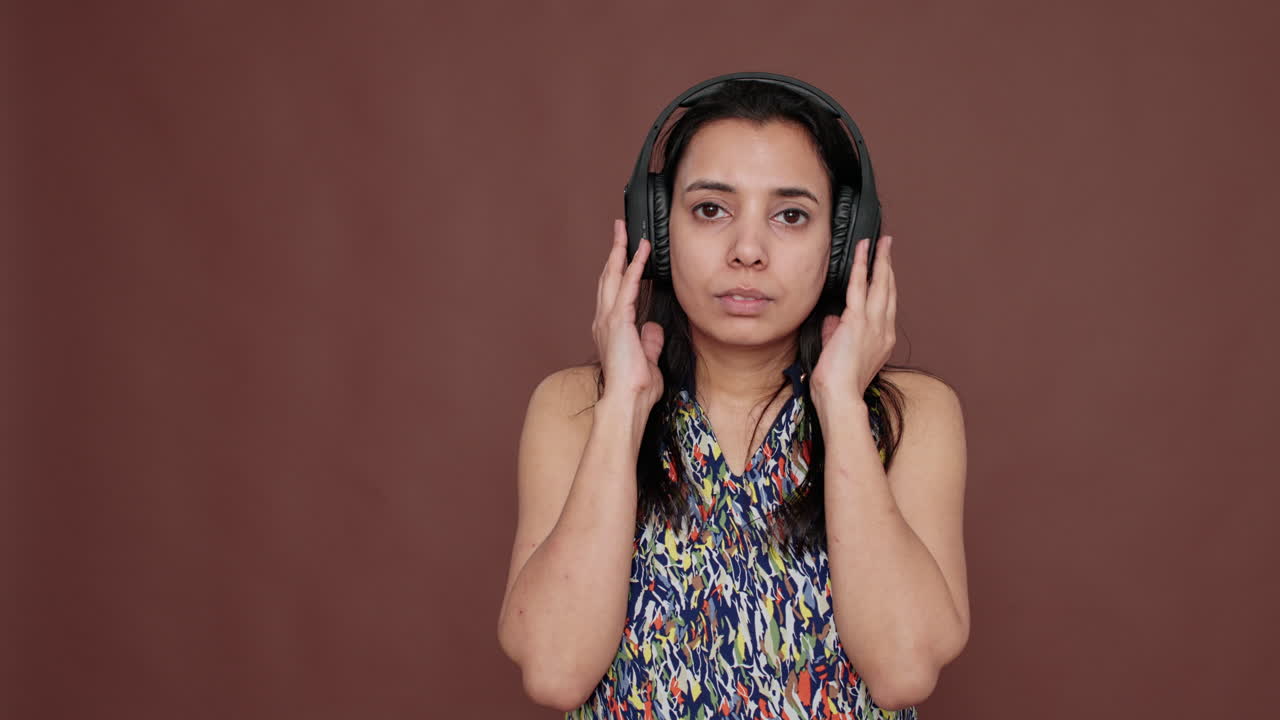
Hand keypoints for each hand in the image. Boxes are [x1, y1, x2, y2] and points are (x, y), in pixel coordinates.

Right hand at [593, 219, 664, 408]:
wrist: (626, 402)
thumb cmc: (635, 390)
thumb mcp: (647, 360)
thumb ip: (649, 342)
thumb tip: (652, 328)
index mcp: (609, 330)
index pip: (614, 293)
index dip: (619, 270)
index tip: (624, 253)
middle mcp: (604, 321)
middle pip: (608, 278)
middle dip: (614, 252)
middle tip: (619, 230)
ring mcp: (608, 320)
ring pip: (613, 276)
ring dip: (620, 251)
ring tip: (625, 231)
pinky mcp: (618, 321)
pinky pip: (627, 286)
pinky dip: (634, 267)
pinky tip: (640, 252)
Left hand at [809, 235, 895, 418]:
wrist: (839, 397)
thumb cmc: (837, 383)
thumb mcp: (838, 353)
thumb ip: (836, 333)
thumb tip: (832, 319)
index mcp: (882, 339)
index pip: (886, 305)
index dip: (885, 283)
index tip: (884, 268)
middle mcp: (884, 330)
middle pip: (889, 289)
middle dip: (888, 265)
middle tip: (888, 245)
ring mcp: (874, 325)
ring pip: (880, 284)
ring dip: (880, 260)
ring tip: (881, 241)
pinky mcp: (858, 321)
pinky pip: (860, 286)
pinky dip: (861, 266)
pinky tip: (863, 251)